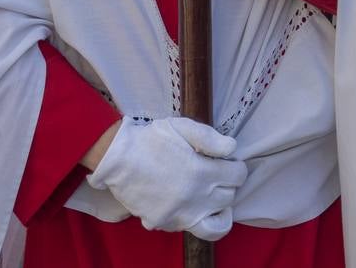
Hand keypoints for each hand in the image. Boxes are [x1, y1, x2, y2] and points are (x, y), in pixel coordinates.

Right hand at [87, 116, 245, 240]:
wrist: (117, 158)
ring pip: (217, 225)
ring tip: (213, 199)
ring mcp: (180, 215)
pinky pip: (191, 228)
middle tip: (217, 174)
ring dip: (220, 210)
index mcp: (201, 172)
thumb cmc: (150, 139)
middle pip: (229, 197)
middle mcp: (195, 198)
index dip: (236, 166)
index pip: (238, 176)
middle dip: (227, 184)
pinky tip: (191, 205)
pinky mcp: (166, 223)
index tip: (227, 161)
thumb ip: (210, 137)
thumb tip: (232, 148)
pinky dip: (196, 218)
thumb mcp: (181, 127)